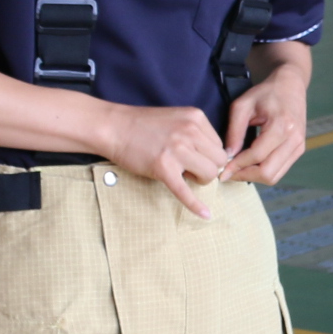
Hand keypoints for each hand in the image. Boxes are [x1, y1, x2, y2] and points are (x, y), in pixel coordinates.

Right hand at [102, 105, 232, 217]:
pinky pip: (185, 191)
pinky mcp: (163, 168)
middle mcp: (190, 132)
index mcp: (196, 118)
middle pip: (219, 160)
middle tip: (188, 167)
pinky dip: (196, 205)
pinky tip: (205, 215)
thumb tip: (217, 156)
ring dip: (199, 179)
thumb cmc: (143, 125)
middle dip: (207, 167)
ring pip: (209, 174)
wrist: (113, 128)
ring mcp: (177, 150)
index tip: (193, 156)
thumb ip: (196, 133)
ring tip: (182, 174)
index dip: (208, 154)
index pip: (219, 145)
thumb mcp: (177, 119)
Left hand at [221, 68, 308, 186]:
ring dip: (253, 177)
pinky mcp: (299, 150)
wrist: (291, 86)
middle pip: (267, 172)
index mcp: (282, 126)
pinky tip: (250, 164)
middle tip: (228, 173)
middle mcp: (294, 139)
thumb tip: (227, 155)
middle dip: (244, 176)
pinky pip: (280, 170)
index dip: (236, 166)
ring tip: (237, 169)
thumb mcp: (243, 106)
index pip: (256, 155)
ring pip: (274, 176)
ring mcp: (299, 146)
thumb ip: (234, 131)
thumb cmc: (266, 93)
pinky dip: (263, 172)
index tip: (221, 171)